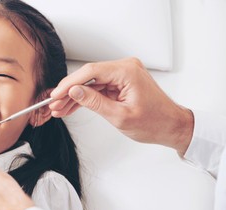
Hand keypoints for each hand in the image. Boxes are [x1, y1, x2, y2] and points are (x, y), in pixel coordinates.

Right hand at [49, 58, 193, 155]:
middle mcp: (126, 68)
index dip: (70, 83)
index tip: (56, 94)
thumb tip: (74, 91)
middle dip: (70, 91)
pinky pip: (100, 88)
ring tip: (60, 108)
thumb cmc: (154, 122)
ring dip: (76, 96)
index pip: (90, 72)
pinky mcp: (122, 83)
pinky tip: (73, 106)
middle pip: (89, 76)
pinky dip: (88, 98)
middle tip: (55, 104)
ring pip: (92, 83)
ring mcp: (124, 74)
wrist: (171, 126)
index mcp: (127, 71)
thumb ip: (94, 102)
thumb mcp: (119, 116)